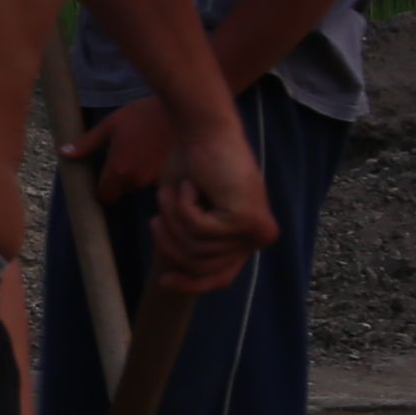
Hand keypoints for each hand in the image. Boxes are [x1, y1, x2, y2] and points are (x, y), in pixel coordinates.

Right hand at [77, 92, 278, 296]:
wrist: (204, 130)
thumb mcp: (186, 211)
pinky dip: (183, 207)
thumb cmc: (190, 162)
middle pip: (202, 267)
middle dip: (171, 243)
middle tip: (156, 217)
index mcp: (248, 236)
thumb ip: (189, 240)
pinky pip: (198, 231)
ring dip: (173, 219)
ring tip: (176, 193)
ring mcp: (256, 230)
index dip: (190, 284)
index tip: (162, 281)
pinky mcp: (246, 220)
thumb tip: (177, 272)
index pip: (220, 278)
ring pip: (196, 250)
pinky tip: (192, 186)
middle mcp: (259, 237)